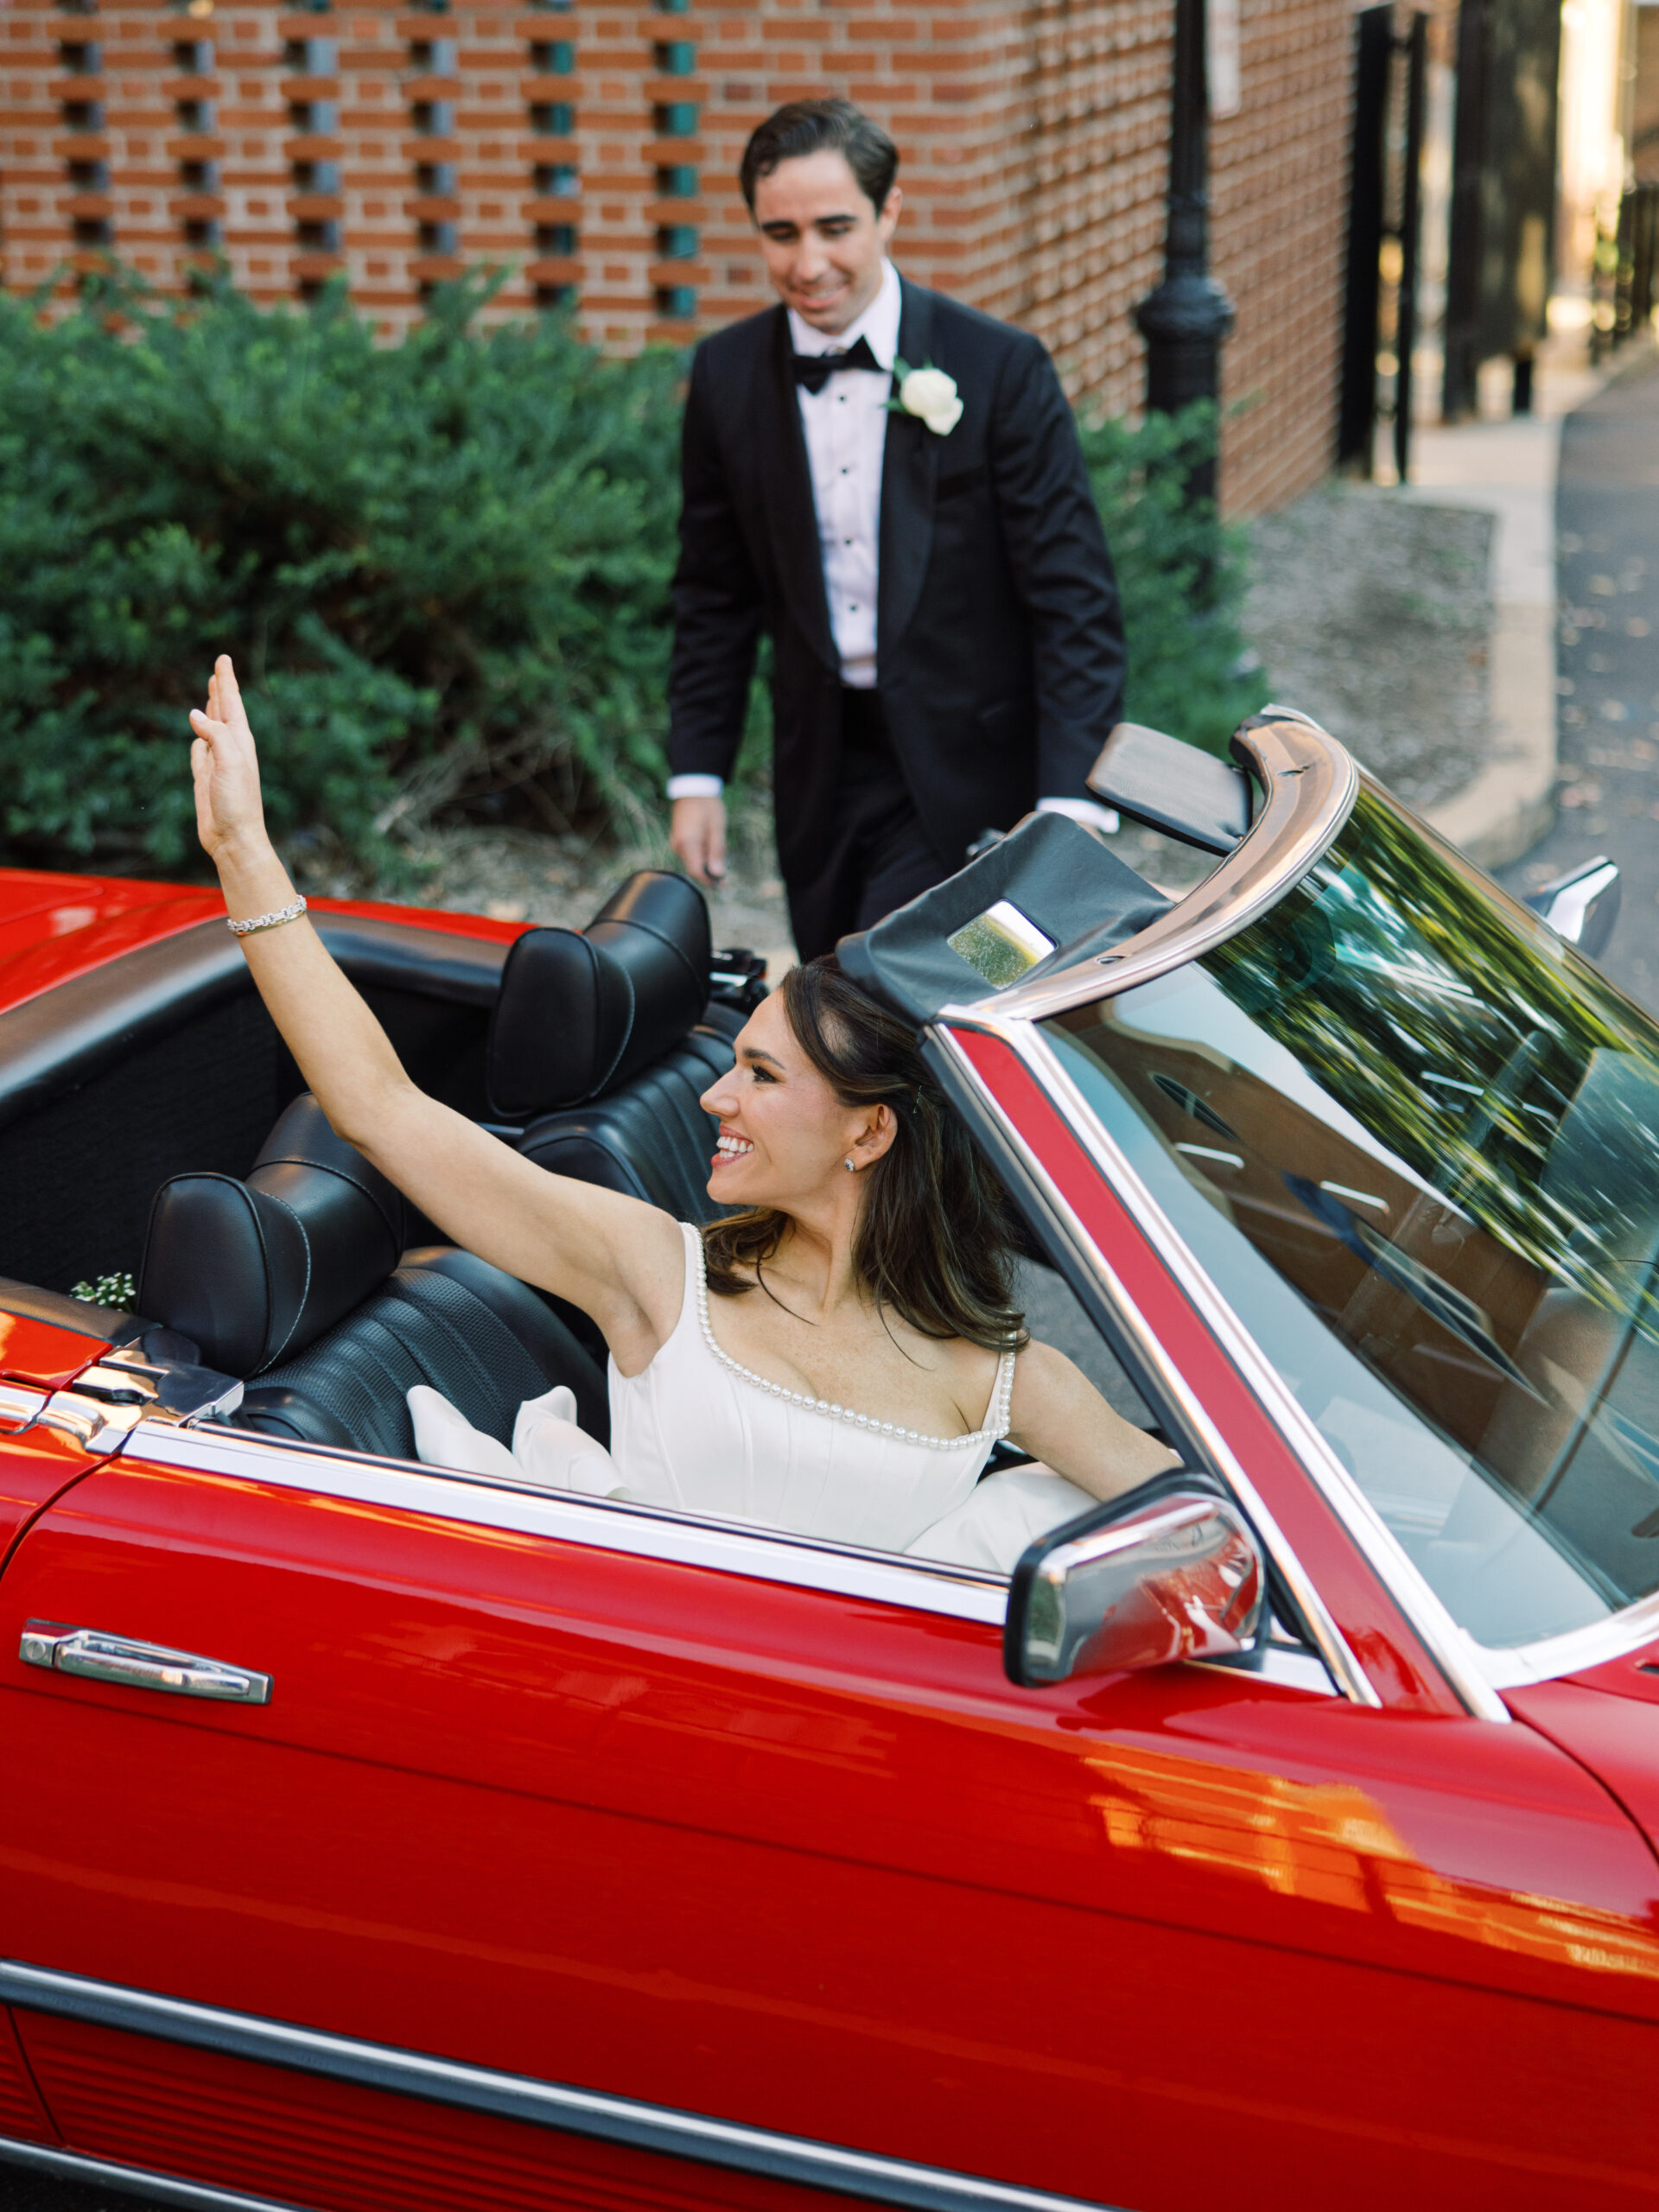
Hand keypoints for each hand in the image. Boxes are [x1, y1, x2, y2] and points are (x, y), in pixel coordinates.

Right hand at [189, 655, 269, 862]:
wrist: (233, 839)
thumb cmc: (237, 803)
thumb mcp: (229, 762)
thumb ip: (215, 734)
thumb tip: (196, 714)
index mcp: (240, 742)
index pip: (232, 703)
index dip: (226, 680)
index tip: (224, 658)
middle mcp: (230, 750)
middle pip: (223, 712)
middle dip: (220, 690)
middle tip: (218, 670)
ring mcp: (217, 764)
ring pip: (211, 730)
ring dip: (209, 712)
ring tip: (209, 697)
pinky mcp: (205, 779)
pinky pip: (199, 754)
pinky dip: (198, 742)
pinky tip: (197, 737)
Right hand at [670, 793, 726, 886]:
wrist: (693, 789)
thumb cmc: (707, 806)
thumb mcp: (717, 828)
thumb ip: (717, 852)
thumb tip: (718, 874)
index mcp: (687, 843)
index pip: (696, 872)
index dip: (710, 880)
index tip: (723, 884)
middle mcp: (678, 846)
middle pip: (695, 868)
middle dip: (710, 871)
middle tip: (726, 865)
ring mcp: (676, 843)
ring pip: (693, 861)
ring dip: (707, 861)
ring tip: (718, 846)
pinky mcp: (678, 840)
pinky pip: (690, 853)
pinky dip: (701, 853)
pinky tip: (709, 842)